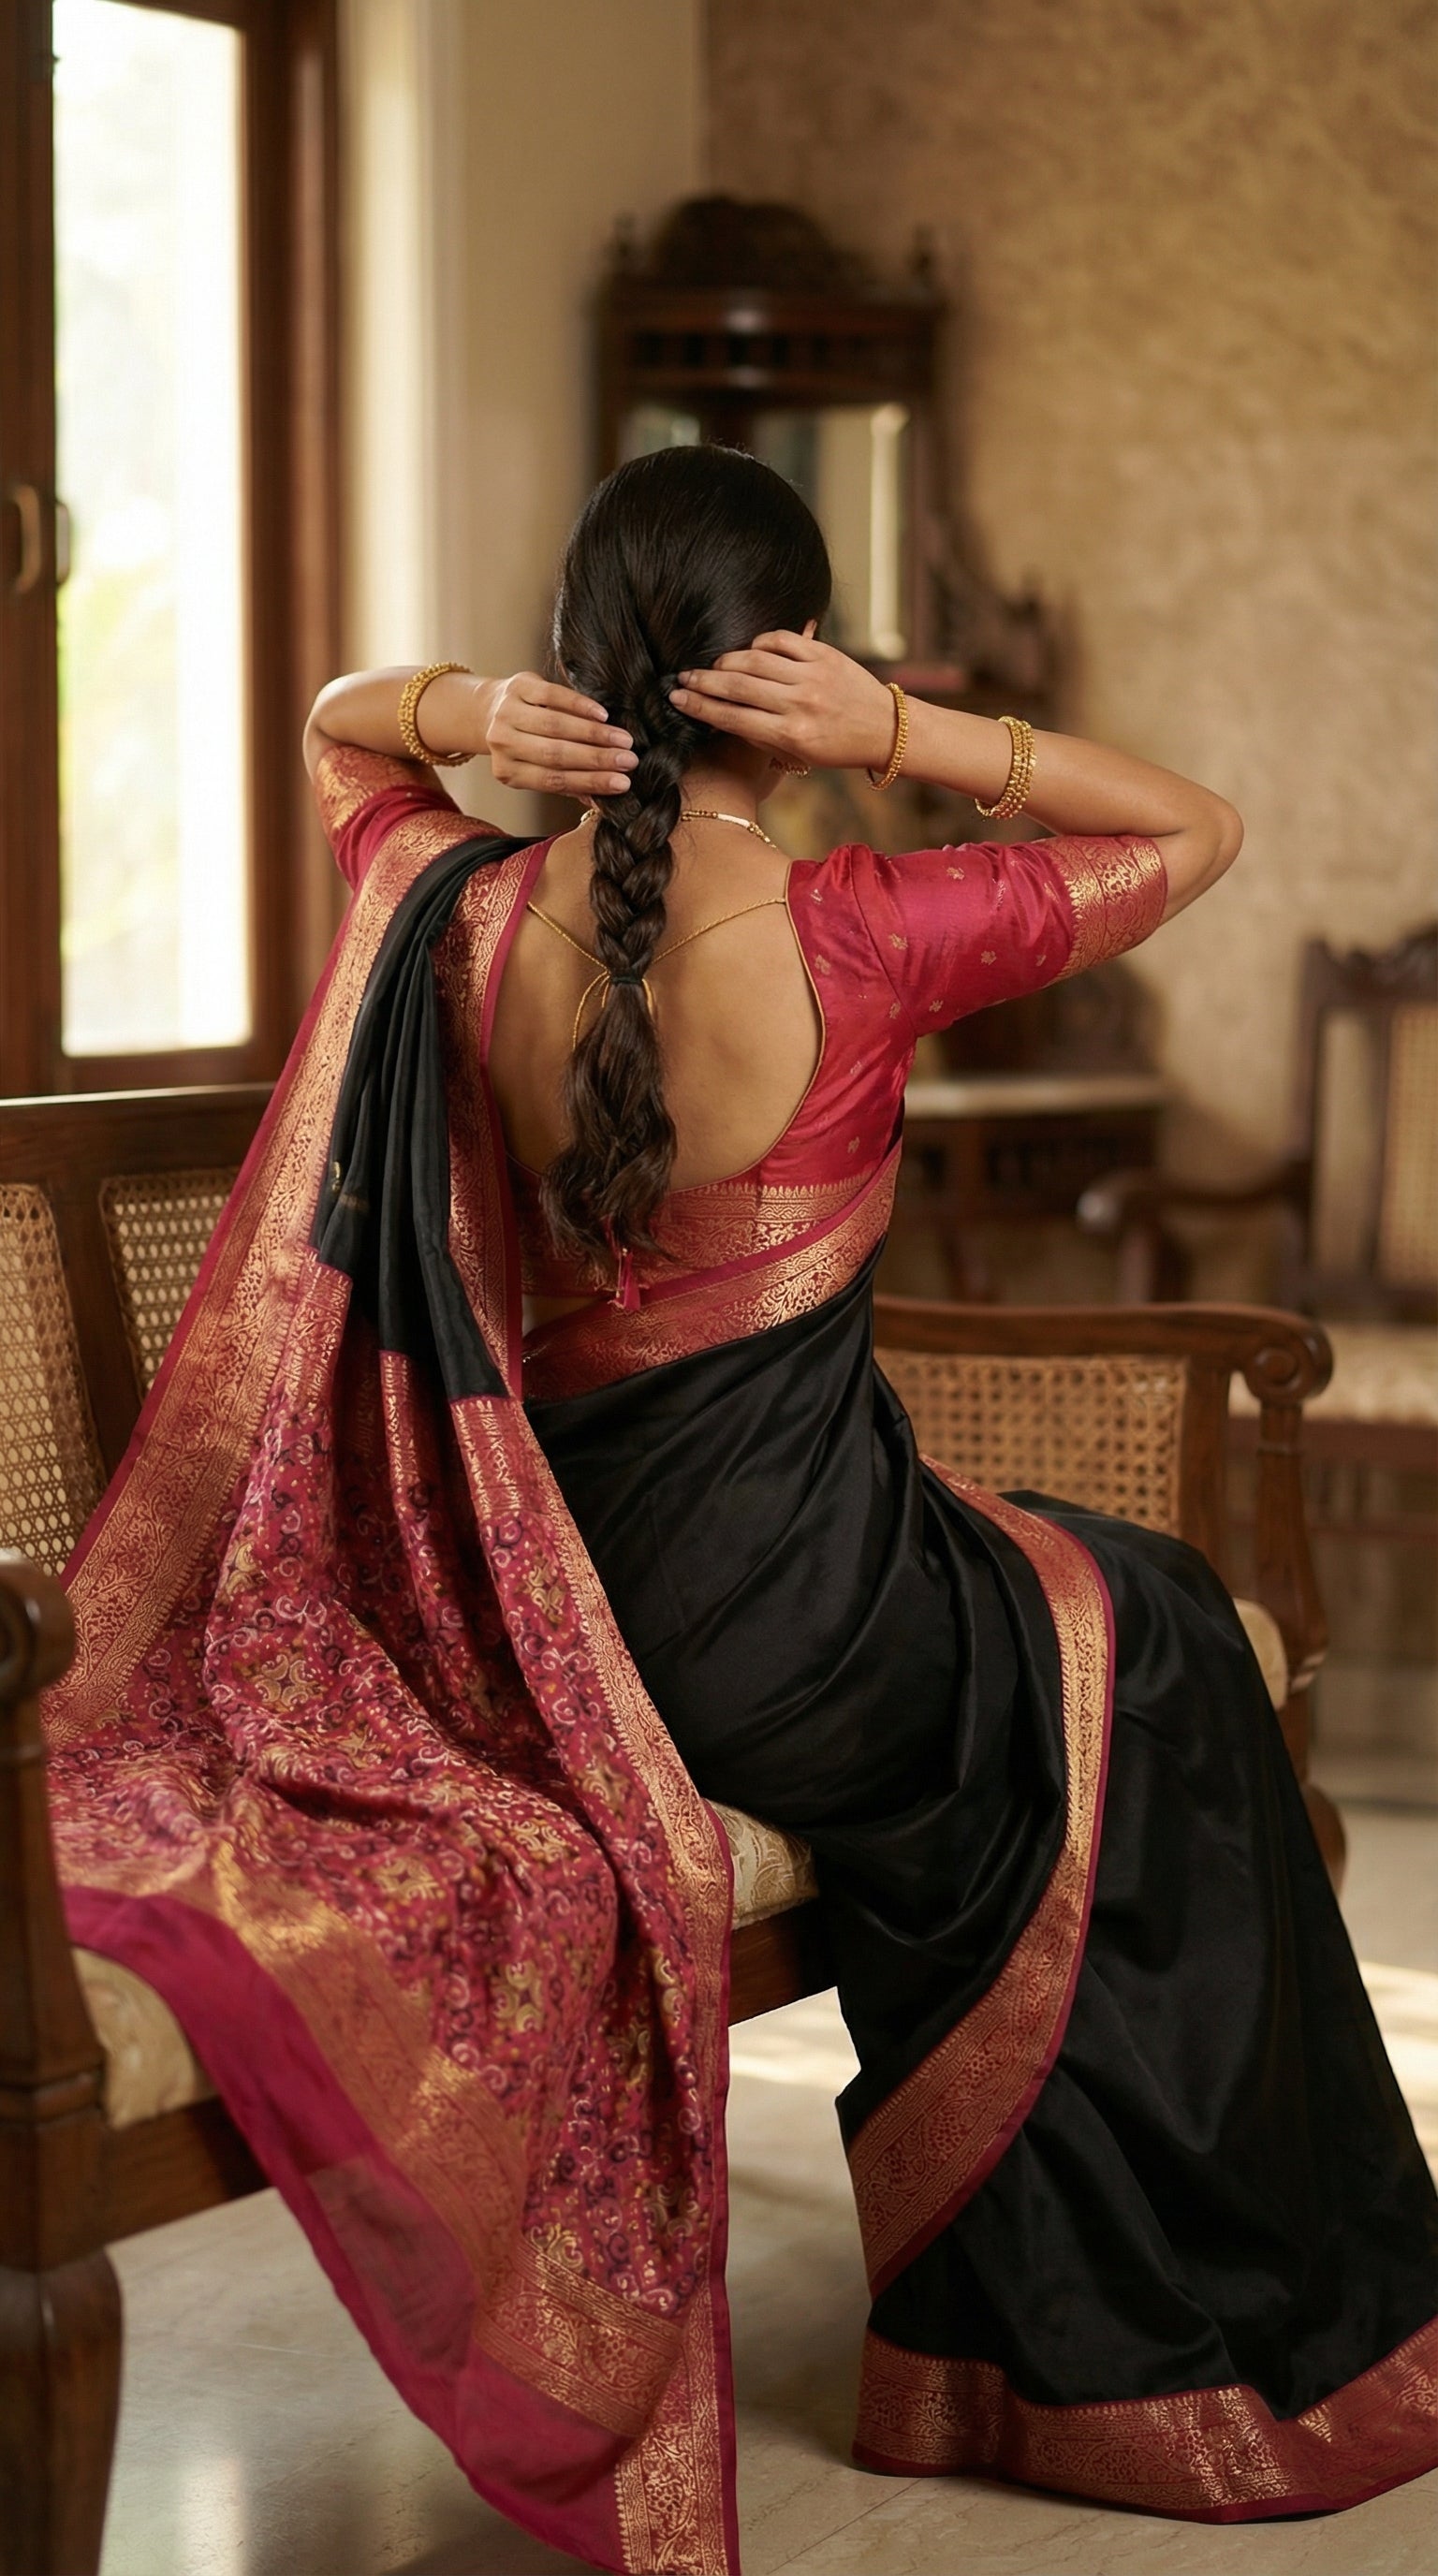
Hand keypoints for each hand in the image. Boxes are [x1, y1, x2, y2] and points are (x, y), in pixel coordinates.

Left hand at [481, 673, 635, 797]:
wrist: (491, 710)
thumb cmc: (526, 745)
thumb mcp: (538, 768)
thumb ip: (568, 784)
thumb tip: (603, 801)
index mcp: (508, 772)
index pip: (554, 780)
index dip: (590, 782)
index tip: (623, 783)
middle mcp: (503, 743)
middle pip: (556, 754)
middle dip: (597, 759)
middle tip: (630, 761)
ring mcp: (507, 713)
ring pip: (557, 726)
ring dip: (595, 734)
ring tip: (623, 740)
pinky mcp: (518, 687)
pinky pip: (553, 696)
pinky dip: (581, 706)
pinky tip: (603, 715)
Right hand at [669, 631, 895, 774]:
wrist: (884, 729)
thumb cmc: (837, 748)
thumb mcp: (798, 755)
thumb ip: (761, 734)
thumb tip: (722, 713)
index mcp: (792, 734)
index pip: (733, 717)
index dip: (700, 707)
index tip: (677, 699)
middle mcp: (800, 703)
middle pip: (737, 686)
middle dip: (703, 682)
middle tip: (682, 679)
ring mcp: (813, 675)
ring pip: (754, 660)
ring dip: (726, 662)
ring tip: (714, 668)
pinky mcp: (824, 655)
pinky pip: (781, 640)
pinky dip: (759, 643)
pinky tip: (750, 652)